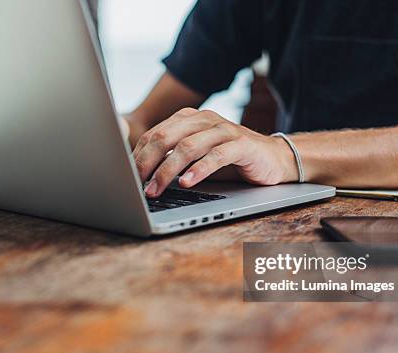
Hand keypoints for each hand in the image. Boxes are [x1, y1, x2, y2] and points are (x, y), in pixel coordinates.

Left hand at [132, 108, 298, 197]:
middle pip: (166, 137)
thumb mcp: (197, 157)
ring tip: (155, 189)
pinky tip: (187, 183)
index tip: (125, 177)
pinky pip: (216, 156)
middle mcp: (204, 119)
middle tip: (135, 183)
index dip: (137, 156)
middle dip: (147, 162)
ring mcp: (223, 130)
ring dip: (167, 170)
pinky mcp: (241, 144)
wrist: (272, 159)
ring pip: (188, 147)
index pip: (154, 134)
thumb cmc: (230, 160)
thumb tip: (138, 175)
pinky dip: (199, 170)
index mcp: (189, 118)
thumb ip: (172, 158)